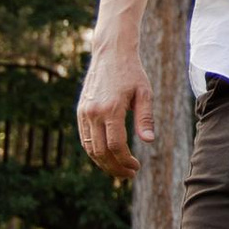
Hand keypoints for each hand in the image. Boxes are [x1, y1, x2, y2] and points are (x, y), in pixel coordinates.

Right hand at [76, 36, 153, 182]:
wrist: (110, 53)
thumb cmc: (132, 72)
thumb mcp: (144, 93)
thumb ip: (145, 118)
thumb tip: (148, 141)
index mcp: (111, 108)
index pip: (115, 145)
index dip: (125, 161)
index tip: (136, 167)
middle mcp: (93, 112)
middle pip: (101, 151)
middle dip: (115, 167)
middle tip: (129, 175)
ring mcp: (84, 112)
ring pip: (90, 148)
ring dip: (103, 163)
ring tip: (119, 170)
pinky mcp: (80, 111)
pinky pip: (85, 138)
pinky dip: (95, 152)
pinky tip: (108, 157)